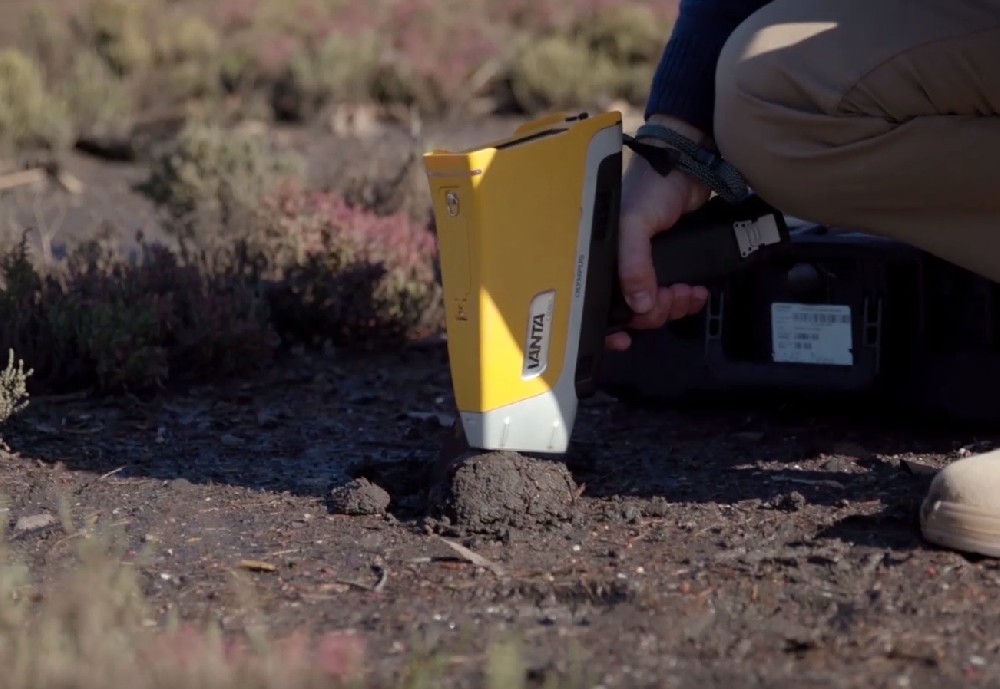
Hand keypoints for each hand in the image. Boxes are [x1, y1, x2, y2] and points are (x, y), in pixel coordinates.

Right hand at [605, 116, 712, 351]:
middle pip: (631, 311)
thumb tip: (639, 306)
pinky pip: (674, 295)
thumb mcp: (634, 224)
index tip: (623, 342)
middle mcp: (619, 265)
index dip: (606, 328)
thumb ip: (634, 265)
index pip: (596, 303)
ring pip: (654, 306)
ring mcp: (646, 266)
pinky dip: (685, 299)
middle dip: (654, 312)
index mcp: (601, 257)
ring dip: (674, 307)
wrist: (690, 166)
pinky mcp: (671, 263)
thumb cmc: (651, 189)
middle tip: (673, 298)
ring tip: (690, 293)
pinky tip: (697, 292)